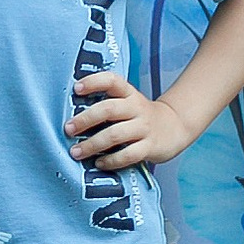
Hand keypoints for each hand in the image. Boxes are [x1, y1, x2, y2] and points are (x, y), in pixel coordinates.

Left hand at [66, 67, 192, 173]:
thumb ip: (107, 104)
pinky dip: (111, 160)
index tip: (76, 89)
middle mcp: (136, 108)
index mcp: (129, 93)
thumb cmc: (140, 116)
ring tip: (76, 152)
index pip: (112, 81)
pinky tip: (98, 163)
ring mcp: (144, 128)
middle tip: (68, 129)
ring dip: (92, 144)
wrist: (175, 127)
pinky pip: (128, 154)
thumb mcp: (128, 102)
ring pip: (115, 134)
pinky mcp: (150, 147)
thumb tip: (72, 115)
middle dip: (85, 119)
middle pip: (109, 109)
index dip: (94, 82)